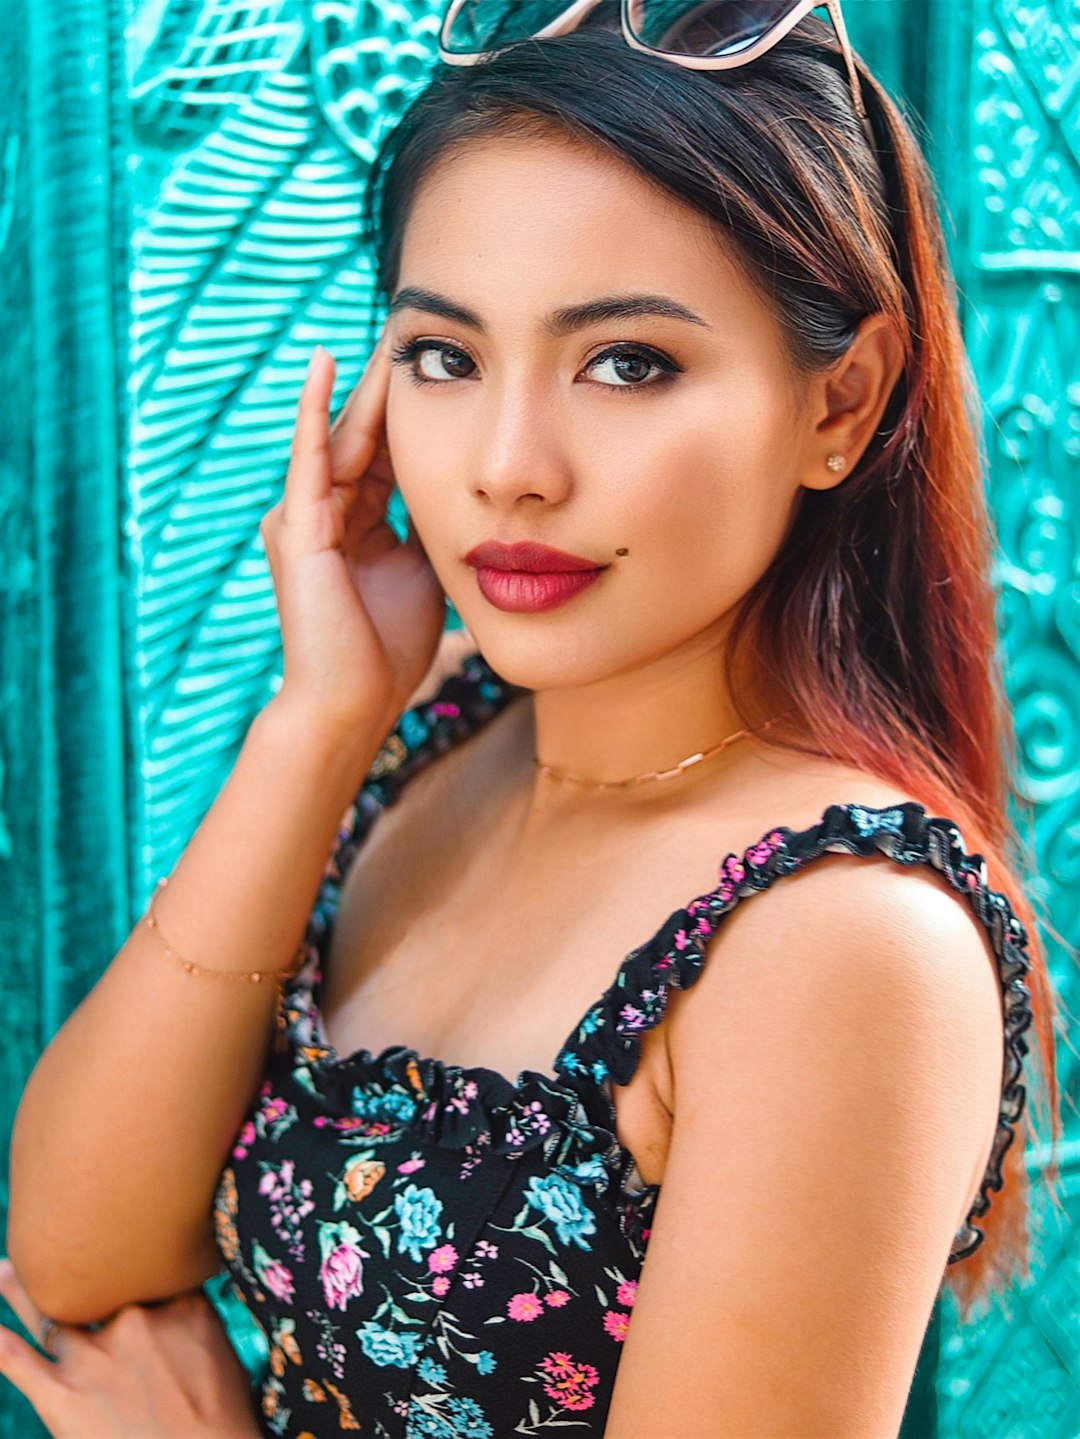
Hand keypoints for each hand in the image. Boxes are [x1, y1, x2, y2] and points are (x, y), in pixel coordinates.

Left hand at [0, 1257, 262, 1437]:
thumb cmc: (225, 1427)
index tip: (115, 1242)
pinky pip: (17, 1360)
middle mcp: (136, 1320)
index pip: (146, 1264)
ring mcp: (95, 1358)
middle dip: (76, 1264)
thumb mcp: (225, 1358)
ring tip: (6, 1268)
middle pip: (94, 1281)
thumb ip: (197, 1322)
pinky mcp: (62, 1398)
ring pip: (49, 1312)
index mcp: (182, 1307)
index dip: (129, 1253)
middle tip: (55, 1241)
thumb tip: (185, 1306)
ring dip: (20, 1289)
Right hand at [260, 332, 446, 738]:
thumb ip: (430, 531)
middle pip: (362, 436)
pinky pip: (309, 457)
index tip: (443, 369)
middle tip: (412, 328)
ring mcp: (303, 517)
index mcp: (354, 524)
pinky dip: (315, 410)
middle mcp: (322, 513)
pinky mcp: (296, 528)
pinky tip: (327, 365)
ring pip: (338, 437)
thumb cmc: (387, 651)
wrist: (351, 704)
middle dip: (387, 386)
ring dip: (362, 387)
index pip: (385, 453)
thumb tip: (466, 497)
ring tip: (386, 336)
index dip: (411, 413)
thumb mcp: (424, 574)